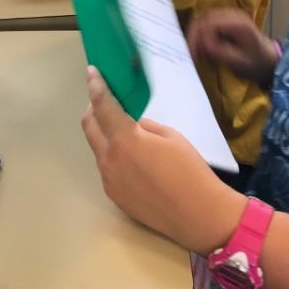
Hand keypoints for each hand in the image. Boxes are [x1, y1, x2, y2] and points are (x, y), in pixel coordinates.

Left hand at [81, 67, 242, 252]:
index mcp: (124, 140)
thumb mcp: (170, 136)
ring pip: (97, 149)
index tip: (92, 73)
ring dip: (104, 135)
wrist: (199, 215)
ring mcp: (109, 180)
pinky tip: (134, 161)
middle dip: (93, 110)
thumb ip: (144, 126)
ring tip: (125, 133)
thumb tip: (130, 124)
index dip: (96, 86)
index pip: (102, 106)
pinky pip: (107, 169)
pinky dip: (113, 157)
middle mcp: (109, 159)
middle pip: (89, 126)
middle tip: (106, 101)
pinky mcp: (114, 196)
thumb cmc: (190, 170)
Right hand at [186, 9, 278, 87]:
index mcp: (238, 23)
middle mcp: (233, 13)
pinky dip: (200, 32)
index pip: (208, 24)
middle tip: (190, 54)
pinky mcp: (225, 17)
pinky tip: (201, 46)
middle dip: (193, 36)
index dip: (197, 38)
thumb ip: (219, 52)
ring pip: (202, 18)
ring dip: (195, 34)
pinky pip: (206, 20)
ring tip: (195, 51)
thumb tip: (201, 44)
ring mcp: (229, 13)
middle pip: (203, 18)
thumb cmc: (257, 63)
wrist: (269, 58)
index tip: (193, 55)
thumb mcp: (239, 62)